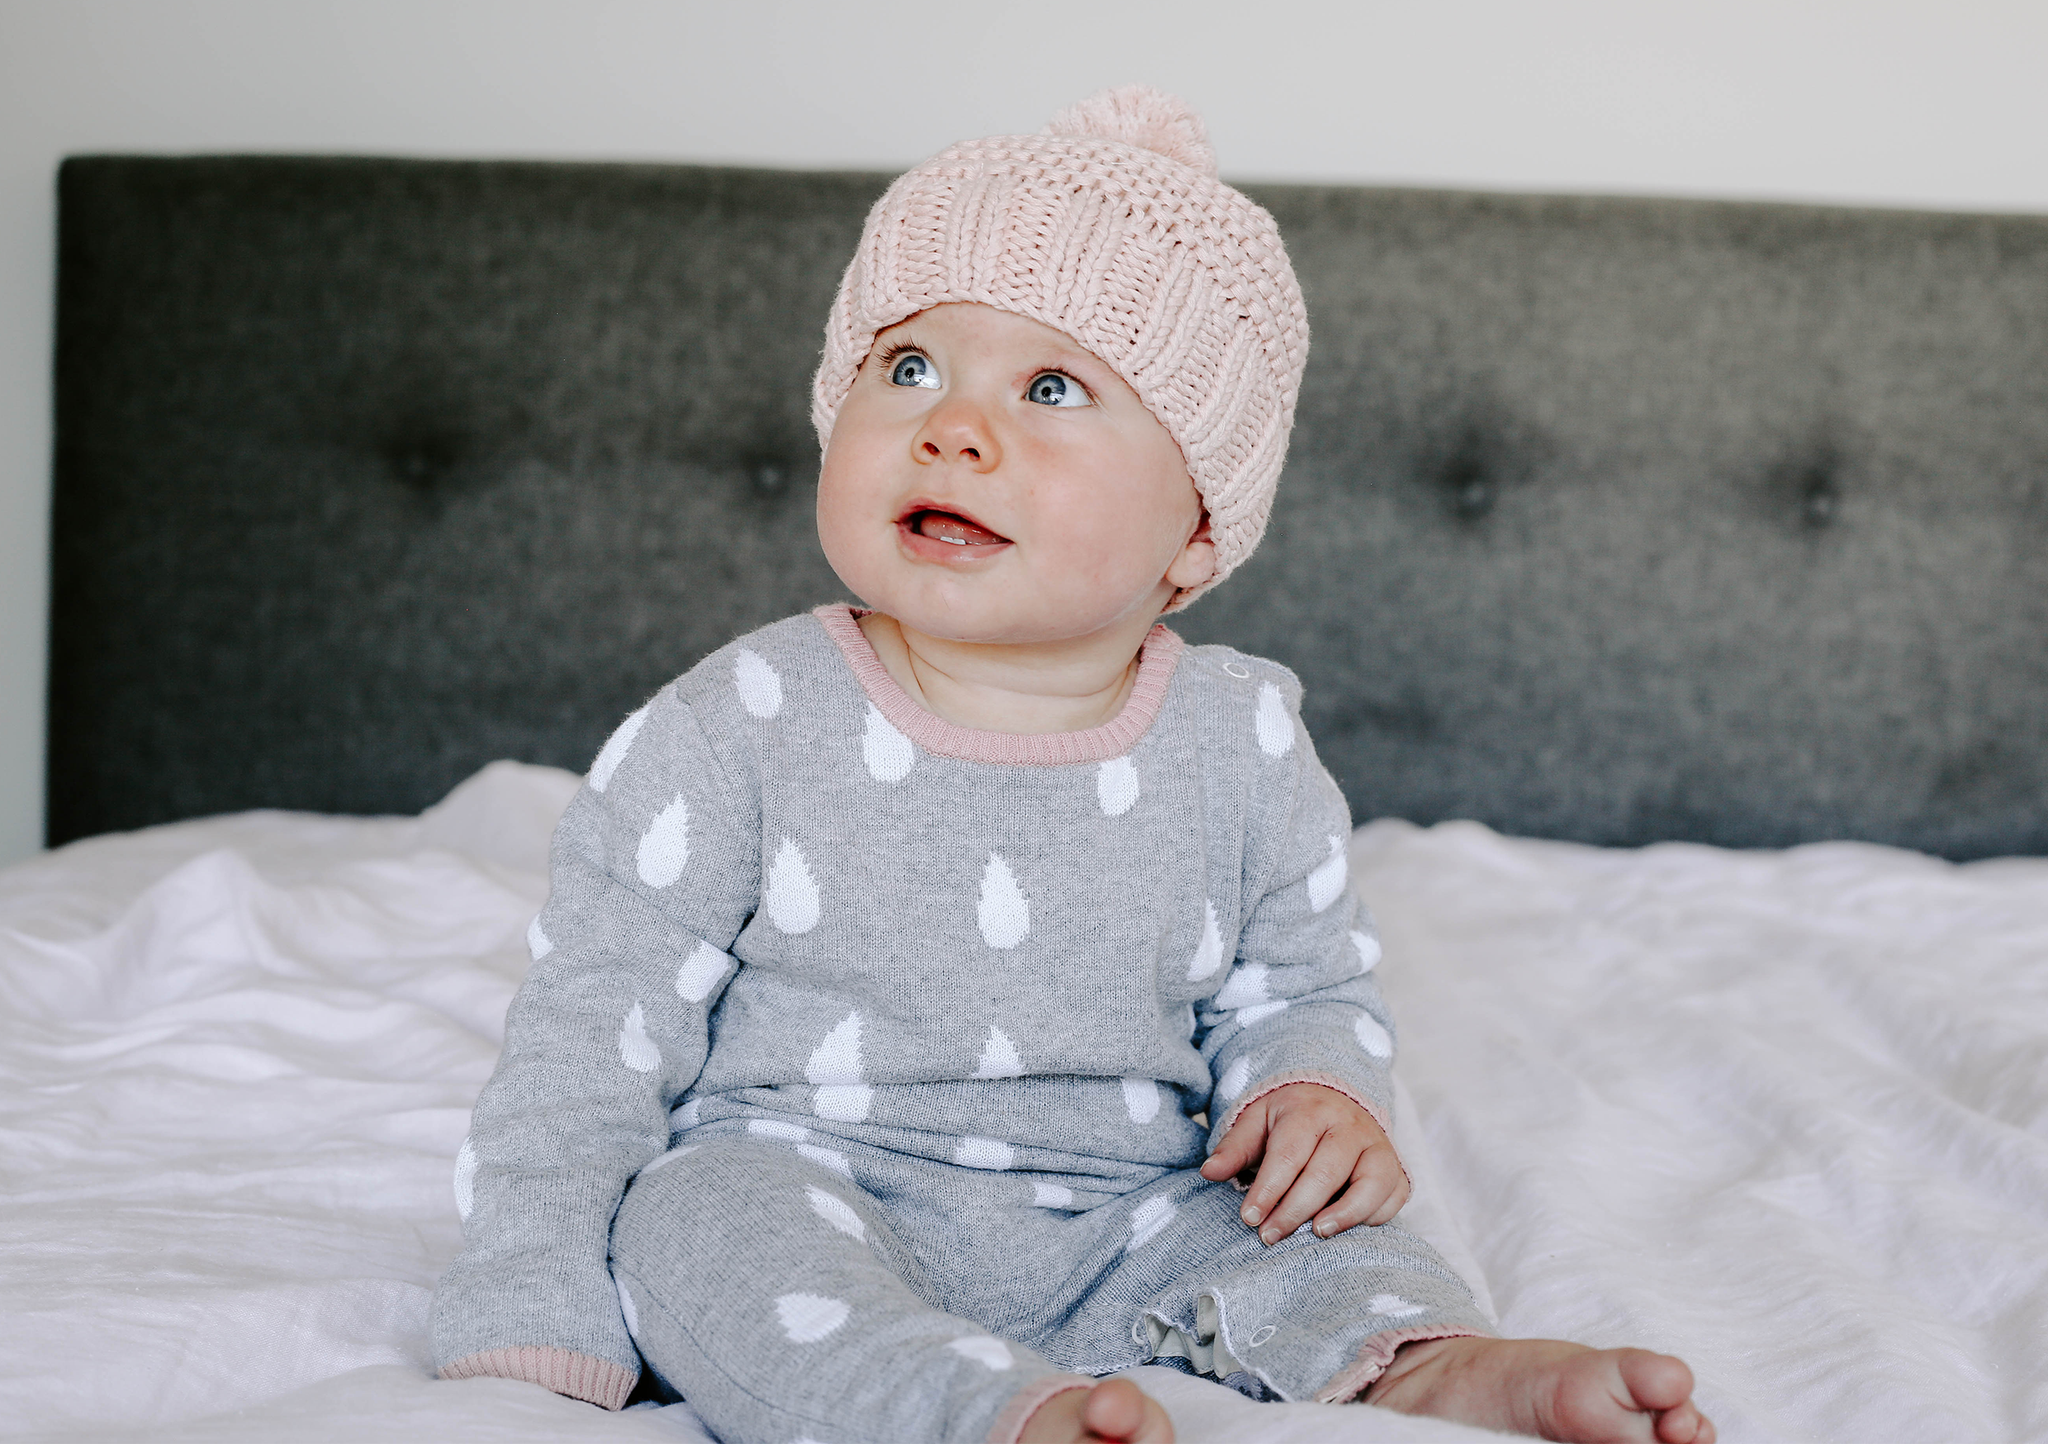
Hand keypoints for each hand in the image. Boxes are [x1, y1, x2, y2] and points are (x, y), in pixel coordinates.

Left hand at [1198, 1082, 1407, 1243]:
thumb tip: (1209, 1172)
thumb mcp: (1257, 1121)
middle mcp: (1349, 1125)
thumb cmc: (1290, 1118)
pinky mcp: (1396, 1166)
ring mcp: (1378, 1145)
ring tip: (1316, 1234)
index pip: (1289, 1154)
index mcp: (1310, 1110)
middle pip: (1325, 1172)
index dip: (1268, 1189)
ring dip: (1345, 1214)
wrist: (1334, 1099)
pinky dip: (1375, 1215)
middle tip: (1270, 1236)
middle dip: (1296, 1209)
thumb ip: (1234, 1148)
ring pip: (1370, 1183)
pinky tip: (1346, 1229)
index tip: (1249, 1218)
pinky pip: (1394, 1194)